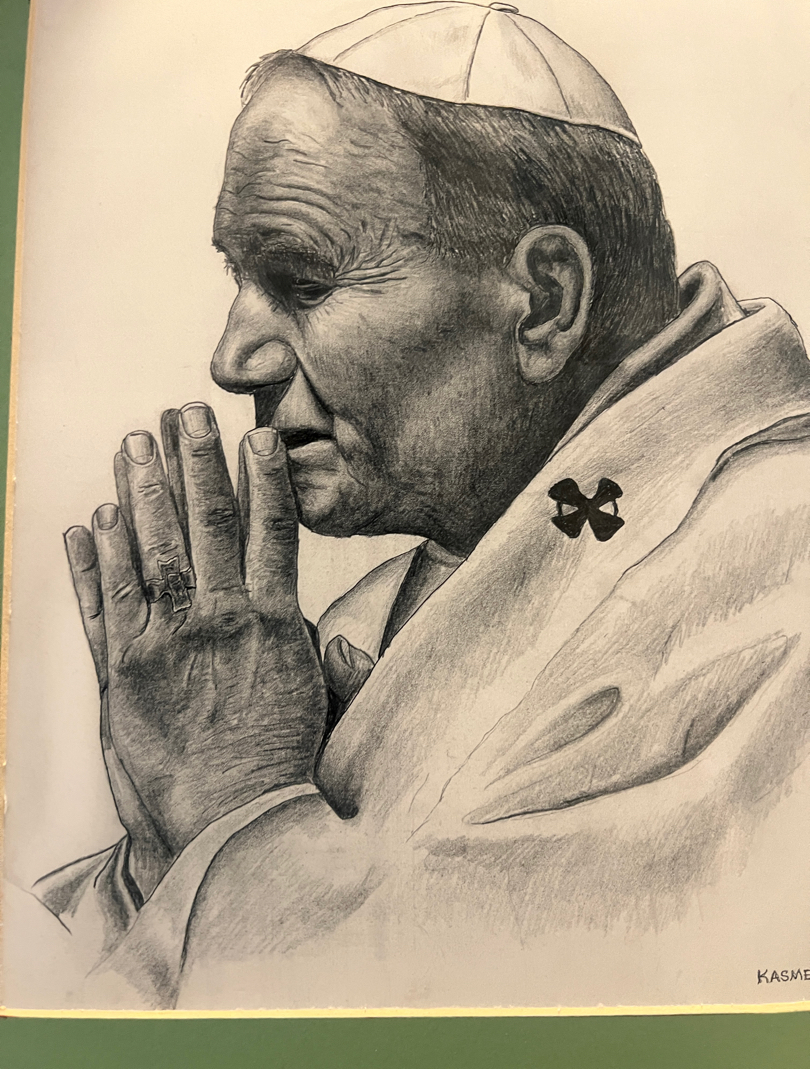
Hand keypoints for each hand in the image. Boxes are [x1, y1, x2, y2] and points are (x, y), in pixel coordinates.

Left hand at [65, 403, 329, 883]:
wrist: (233, 825)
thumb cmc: (283, 766)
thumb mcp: (323, 706)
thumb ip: (329, 661)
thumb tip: (342, 635)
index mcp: (272, 625)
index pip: (270, 532)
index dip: (263, 478)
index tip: (257, 434)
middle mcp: (217, 622)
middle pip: (205, 525)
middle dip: (195, 462)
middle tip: (185, 412)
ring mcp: (165, 644)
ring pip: (150, 551)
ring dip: (141, 492)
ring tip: (134, 444)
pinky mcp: (123, 674)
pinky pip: (104, 605)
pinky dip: (94, 562)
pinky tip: (89, 523)